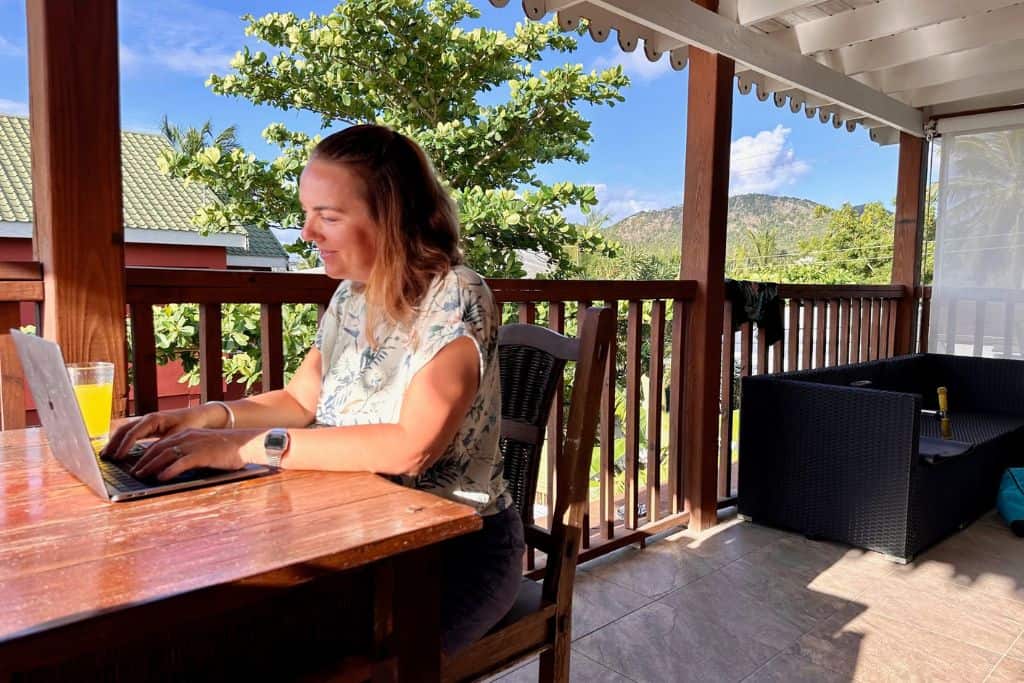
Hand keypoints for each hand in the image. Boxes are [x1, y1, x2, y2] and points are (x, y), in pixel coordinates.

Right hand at [101, 405, 222, 461]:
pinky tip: (117, 453)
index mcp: (153, 419)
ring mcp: (146, 422)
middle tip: (104, 457)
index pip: (133, 433)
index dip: (124, 446)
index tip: (117, 457)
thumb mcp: (177, 435)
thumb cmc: (190, 424)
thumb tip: (149, 454)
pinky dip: (122, 442)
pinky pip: (130, 434)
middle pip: (123, 430)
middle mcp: (146, 419)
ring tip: (105, 456)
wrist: (199, 416)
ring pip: (124, 431)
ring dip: (114, 443)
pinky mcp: (148, 428)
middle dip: (113, 443)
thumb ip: (163, 443)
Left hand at [128, 428, 259, 480]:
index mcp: (188, 434)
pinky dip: (169, 470)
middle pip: (159, 448)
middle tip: (134, 473)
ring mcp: (195, 445)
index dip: (146, 454)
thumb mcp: (206, 448)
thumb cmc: (230, 449)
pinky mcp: (203, 454)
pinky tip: (161, 478)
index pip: (161, 443)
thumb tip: (176, 467)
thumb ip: (191, 454)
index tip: (138, 464)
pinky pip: (181, 462)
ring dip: (151, 466)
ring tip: (141, 476)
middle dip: (143, 461)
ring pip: (166, 454)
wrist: (250, 444)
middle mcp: (188, 437)